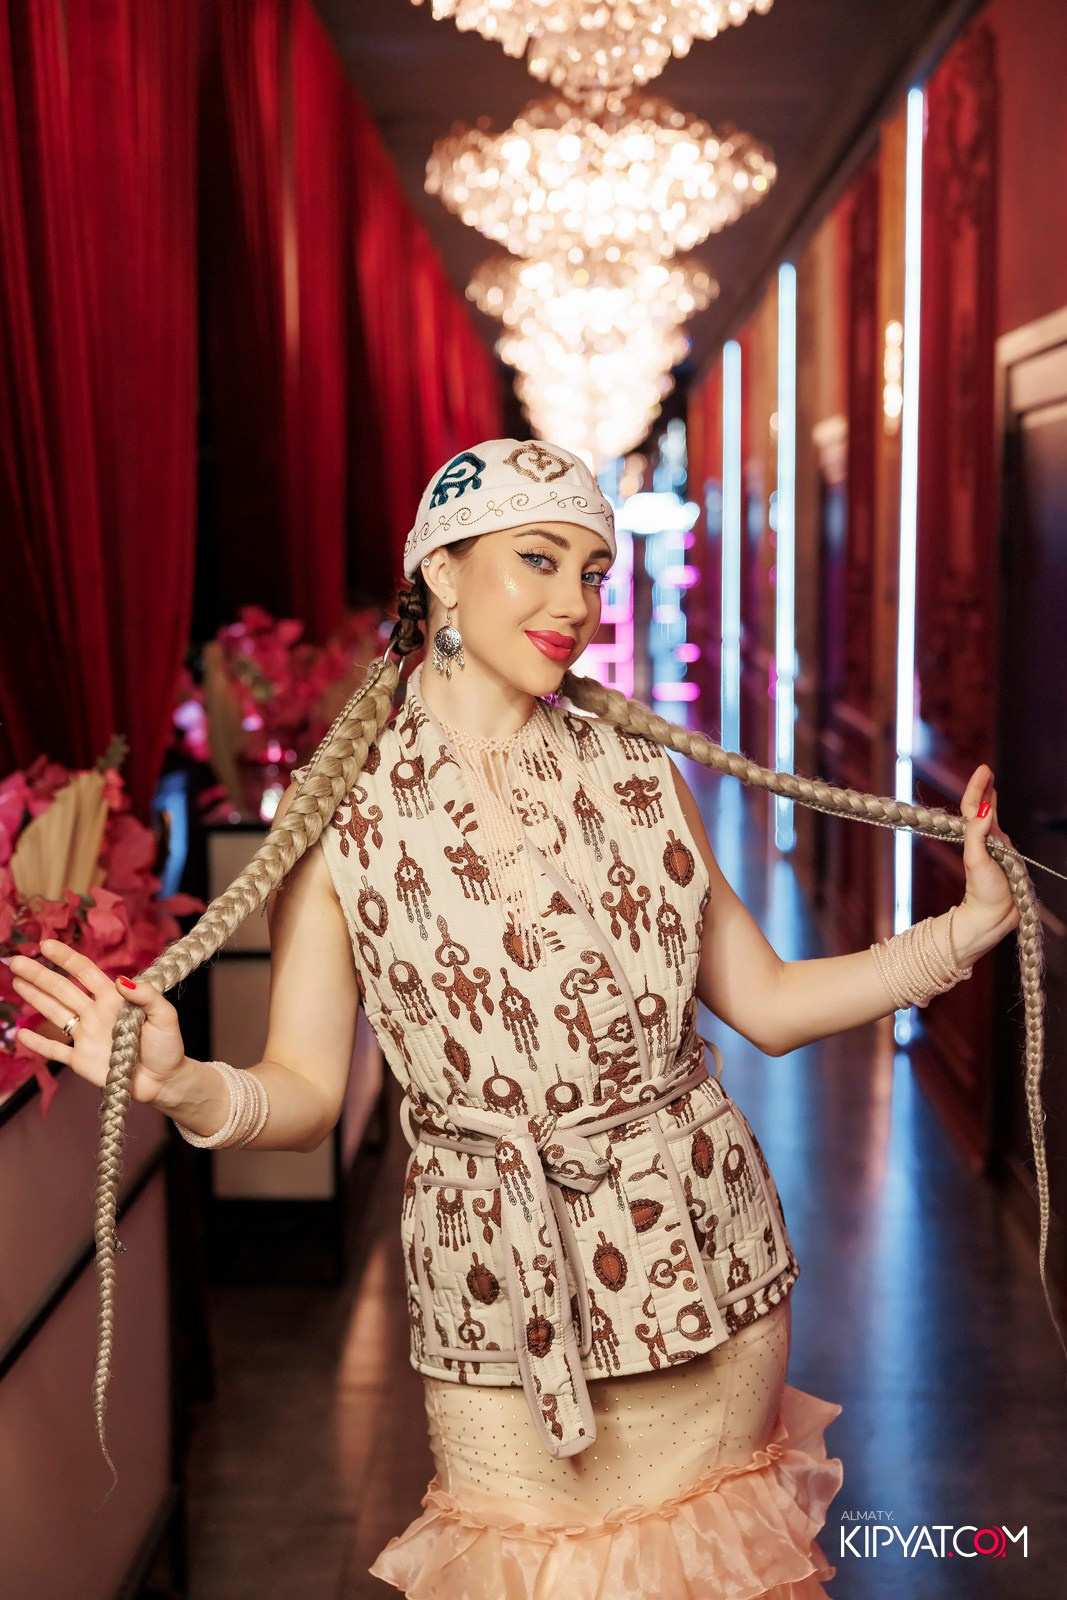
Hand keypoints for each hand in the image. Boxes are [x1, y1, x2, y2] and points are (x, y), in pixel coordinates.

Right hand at [10, 938, 187, 1104]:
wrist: (165, 1081)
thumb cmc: (168, 1046)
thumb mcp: (165, 1016)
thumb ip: (147, 996)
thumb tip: (121, 980)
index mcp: (114, 999)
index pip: (85, 972)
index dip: (66, 958)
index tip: (46, 945)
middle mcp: (95, 1013)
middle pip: (63, 989)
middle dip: (40, 975)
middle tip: (16, 961)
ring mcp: (86, 1036)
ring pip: (55, 1013)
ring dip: (36, 998)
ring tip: (17, 981)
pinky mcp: (81, 1061)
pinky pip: (56, 1051)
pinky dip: (39, 1043)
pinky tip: (21, 1033)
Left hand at [956, 765, 1020, 955]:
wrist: (993, 917)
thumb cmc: (983, 892)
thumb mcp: (976, 860)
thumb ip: (976, 834)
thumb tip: (981, 809)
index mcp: (976, 838)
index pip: (973, 806)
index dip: (977, 787)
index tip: (984, 769)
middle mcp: (985, 840)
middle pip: (980, 808)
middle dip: (983, 788)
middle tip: (986, 770)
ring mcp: (995, 848)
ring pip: (990, 818)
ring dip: (989, 800)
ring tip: (989, 784)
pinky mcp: (1005, 858)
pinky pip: (1000, 832)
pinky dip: (997, 818)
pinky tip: (994, 813)